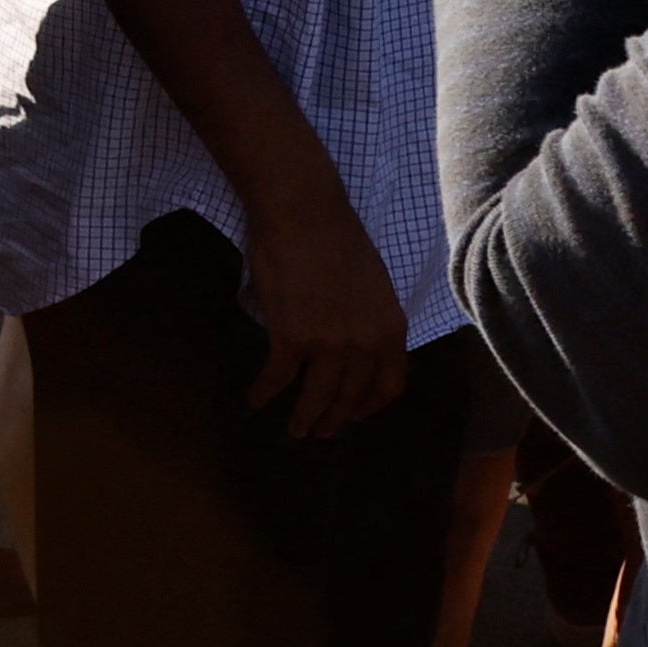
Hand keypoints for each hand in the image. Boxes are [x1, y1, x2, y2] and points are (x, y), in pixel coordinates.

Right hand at [235, 178, 410, 440]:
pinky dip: (265, 392)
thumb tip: (353, 347)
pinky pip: (279, 377)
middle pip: (350, 397)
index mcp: (391, 329)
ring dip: (303, 418)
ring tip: (294, 430)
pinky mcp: (292, 338)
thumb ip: (369, 321)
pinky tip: (256, 398)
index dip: (368, 408)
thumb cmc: (336, 239)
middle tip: (320, 432)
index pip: (389, 386)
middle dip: (334, 420)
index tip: (352, 415)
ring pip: (316, 397)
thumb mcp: (373, 285)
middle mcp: (365, 344)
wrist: (304, 214)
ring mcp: (329, 344)